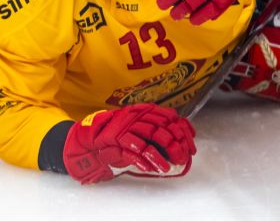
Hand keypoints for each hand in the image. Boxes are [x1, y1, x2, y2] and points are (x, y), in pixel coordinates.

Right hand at [62, 103, 196, 184]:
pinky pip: (132, 151)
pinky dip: (143, 160)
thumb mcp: (136, 128)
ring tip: (167, 167)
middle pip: (161, 128)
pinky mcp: (114, 140)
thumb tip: (181, 135)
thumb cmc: (115, 136)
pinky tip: (150, 168)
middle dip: (175, 143)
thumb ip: (154, 128)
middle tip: (182, 157)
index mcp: (141, 110)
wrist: (88, 140)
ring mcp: (124, 127)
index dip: (182, 129)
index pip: (167, 116)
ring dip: (160, 155)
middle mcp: (134, 116)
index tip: (191, 142)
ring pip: (148, 140)